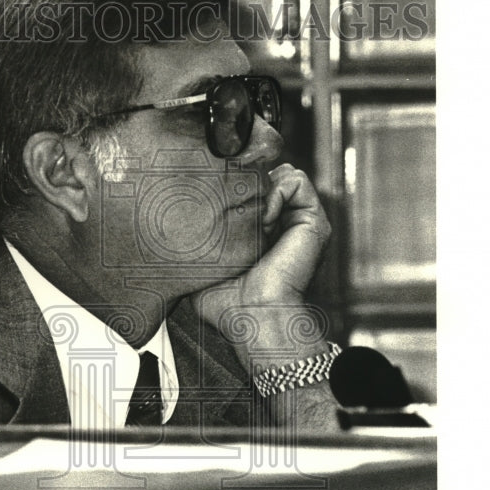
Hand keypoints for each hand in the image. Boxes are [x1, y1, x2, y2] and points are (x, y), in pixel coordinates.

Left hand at [198, 163, 330, 361]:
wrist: (254, 316)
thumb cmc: (226, 303)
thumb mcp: (201, 264)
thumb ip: (194, 241)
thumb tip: (175, 219)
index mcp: (259, 231)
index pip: (250, 187)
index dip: (233, 183)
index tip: (218, 199)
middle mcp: (282, 223)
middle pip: (266, 174)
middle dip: (247, 181)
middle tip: (234, 210)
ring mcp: (298, 220)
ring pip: (282, 173)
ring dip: (263, 189)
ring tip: (251, 219)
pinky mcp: (313, 220)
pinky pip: (297, 180)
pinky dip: (278, 191)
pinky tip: (265, 219)